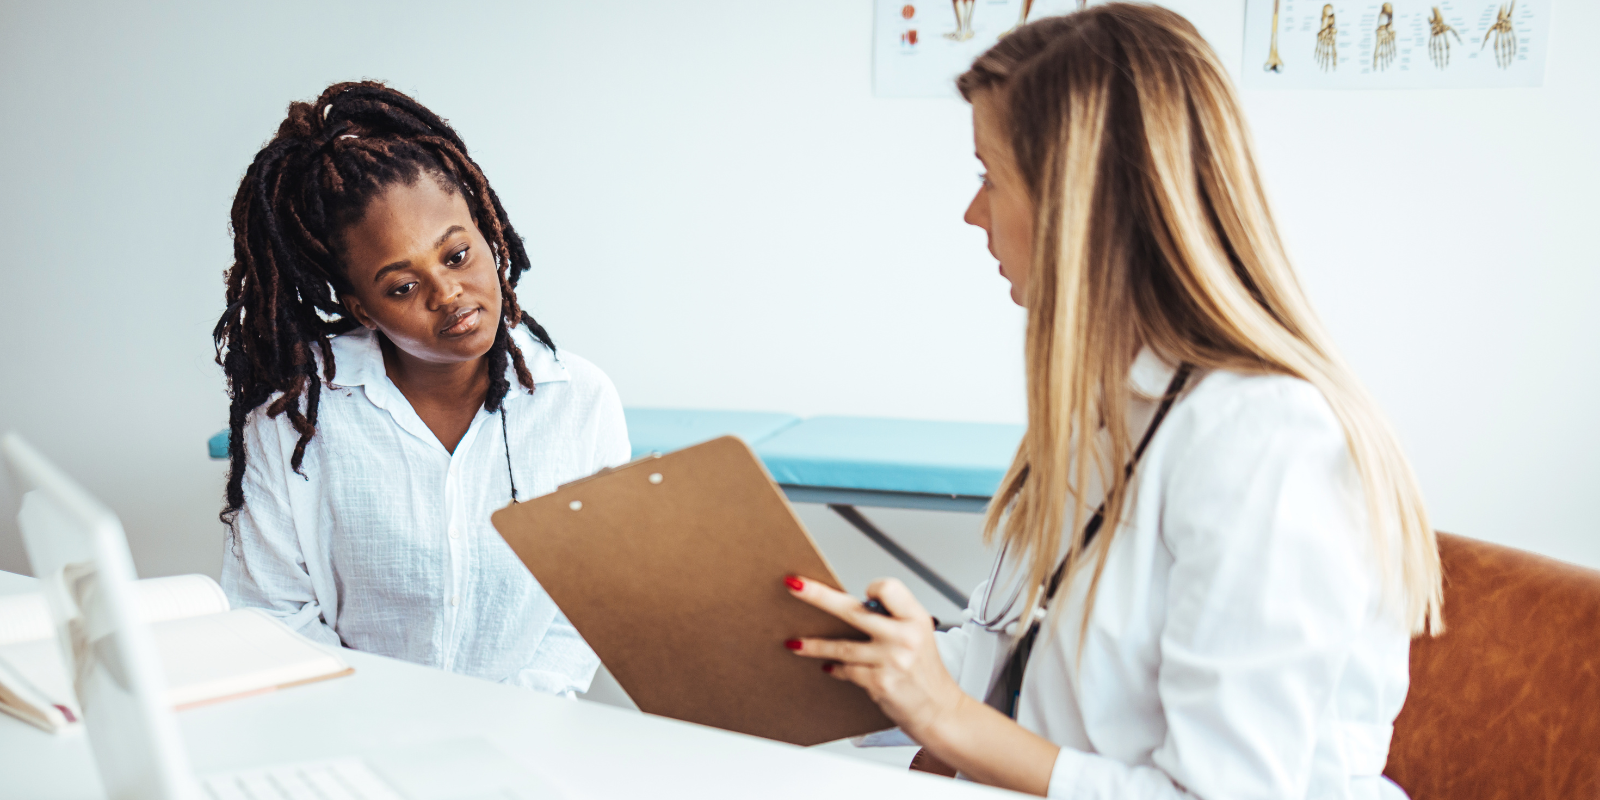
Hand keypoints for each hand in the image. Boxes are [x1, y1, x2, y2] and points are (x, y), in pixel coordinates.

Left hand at [783, 575, 968, 743]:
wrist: (940, 711)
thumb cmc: (926, 673)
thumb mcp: (920, 636)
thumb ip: (892, 620)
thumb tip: (850, 610)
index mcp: (916, 619)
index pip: (888, 588)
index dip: (874, 588)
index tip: (864, 592)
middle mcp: (904, 637)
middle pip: (852, 610)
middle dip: (819, 596)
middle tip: (795, 585)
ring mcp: (891, 660)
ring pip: (841, 647)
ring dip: (814, 645)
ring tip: (794, 642)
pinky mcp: (879, 683)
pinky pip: (847, 671)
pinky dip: (835, 669)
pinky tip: (828, 668)